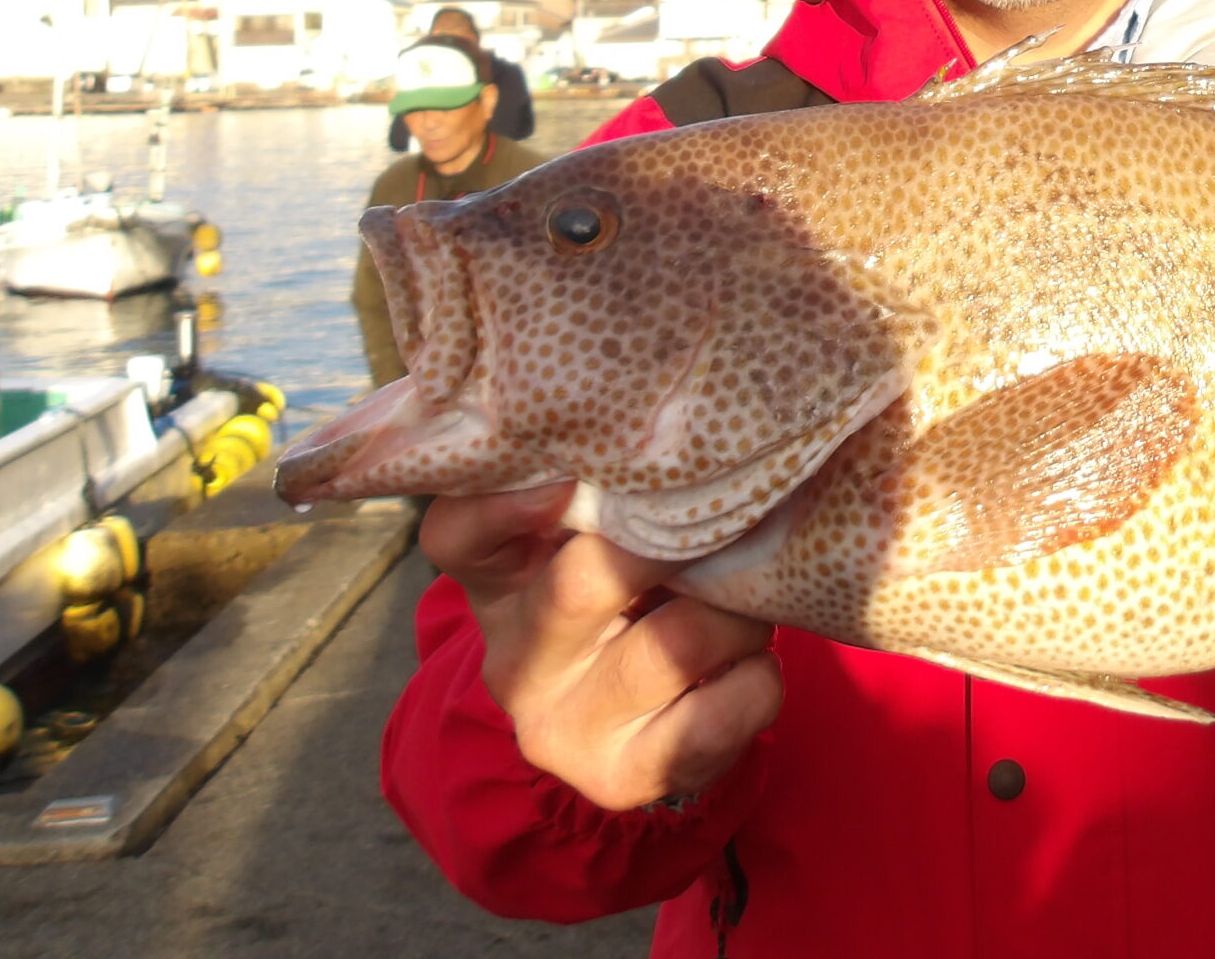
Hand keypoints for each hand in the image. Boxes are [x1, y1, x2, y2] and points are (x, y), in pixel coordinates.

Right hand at [421, 485, 782, 811]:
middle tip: (728, 521)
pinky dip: (759, 674)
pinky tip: (745, 664)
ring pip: (679, 642)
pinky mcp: (624, 777)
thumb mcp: (587, 548)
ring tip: (743, 602)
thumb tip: (677, 438)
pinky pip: (727, 708)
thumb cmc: (623, 604)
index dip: (503, 505)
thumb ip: (604, 496)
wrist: (631, 732)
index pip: (456, 536)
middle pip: (584, 584)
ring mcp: (564, 729)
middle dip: (675, 544)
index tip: (567, 479)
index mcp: (497, 584)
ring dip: (738, 613)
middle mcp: (514, 662)